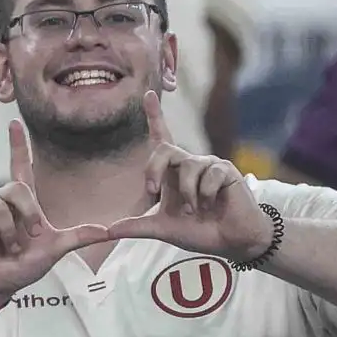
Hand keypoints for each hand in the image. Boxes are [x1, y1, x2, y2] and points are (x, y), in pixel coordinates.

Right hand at [0, 121, 108, 305]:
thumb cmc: (22, 266)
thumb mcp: (55, 250)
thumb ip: (78, 237)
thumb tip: (107, 231)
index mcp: (23, 204)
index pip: (21, 167)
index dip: (18, 146)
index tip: (15, 122)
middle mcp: (3, 201)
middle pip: (16, 188)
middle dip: (26, 216)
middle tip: (26, 239)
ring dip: (7, 234)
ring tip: (7, 248)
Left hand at [106, 94, 270, 260]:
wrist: (231, 241)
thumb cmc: (198, 231)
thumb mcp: (161, 229)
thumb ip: (134, 227)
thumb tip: (106, 231)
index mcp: (172, 172)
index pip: (161, 138)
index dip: (155, 116)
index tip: (148, 94)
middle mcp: (189, 164)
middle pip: (165, 148)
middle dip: (154, 168)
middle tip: (152, 190)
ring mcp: (209, 165)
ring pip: (187, 167)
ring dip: (187, 194)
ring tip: (195, 210)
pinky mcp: (226, 171)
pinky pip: (208, 176)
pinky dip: (205, 195)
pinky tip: (213, 205)